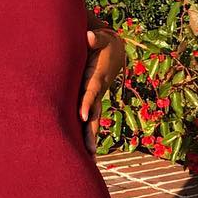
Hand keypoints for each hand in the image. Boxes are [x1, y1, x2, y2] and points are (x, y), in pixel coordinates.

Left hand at [79, 26, 125, 154]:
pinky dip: (86, 136)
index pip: (90, 93)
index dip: (86, 104)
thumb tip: (89, 36)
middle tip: (89, 151)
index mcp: (97, 79)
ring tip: (88, 162)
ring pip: (92, 123)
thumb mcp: (101, 38)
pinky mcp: (91, 102)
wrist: (115, 50)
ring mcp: (95, 99)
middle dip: (91, 133)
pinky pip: (88, 121)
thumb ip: (95, 38)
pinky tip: (84, 154)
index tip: (82, 116)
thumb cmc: (104, 43)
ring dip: (90, 141)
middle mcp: (97, 93)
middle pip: (94, 116)